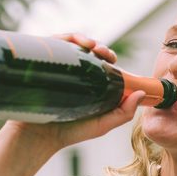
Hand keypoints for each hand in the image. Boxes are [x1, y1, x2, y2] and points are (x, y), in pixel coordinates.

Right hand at [2, 33, 145, 154]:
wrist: (37, 137)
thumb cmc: (70, 132)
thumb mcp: (102, 124)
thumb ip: (123, 113)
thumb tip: (140, 93)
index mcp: (86, 83)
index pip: (98, 61)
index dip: (107, 55)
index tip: (112, 58)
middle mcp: (71, 73)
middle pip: (85, 50)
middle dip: (98, 46)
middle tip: (102, 52)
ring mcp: (55, 68)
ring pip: (69, 43)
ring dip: (82, 38)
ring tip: (91, 45)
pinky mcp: (39, 64)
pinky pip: (50, 43)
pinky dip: (63, 38)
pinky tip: (72, 42)